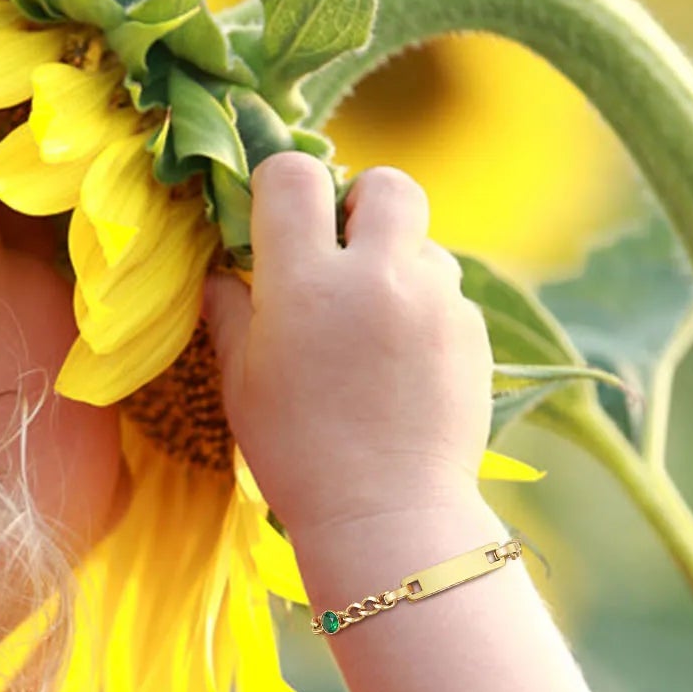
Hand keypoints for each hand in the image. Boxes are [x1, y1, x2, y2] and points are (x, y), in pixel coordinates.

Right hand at [205, 152, 494, 537]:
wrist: (386, 514)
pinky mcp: (472, 330)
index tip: (275, 220)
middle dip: (361, 202)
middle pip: (386, 183)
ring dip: (396, 263)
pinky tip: (401, 365)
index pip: (294, 177)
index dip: (280, 187)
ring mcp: (435, 300)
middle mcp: (378, 275)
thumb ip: (231, 314)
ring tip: (372, 325)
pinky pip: (446, 293)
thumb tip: (220, 275)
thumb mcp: (242, 384)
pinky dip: (422, 311)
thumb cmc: (295, 454)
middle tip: (341, 251)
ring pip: (422, 242)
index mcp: (305, 284)